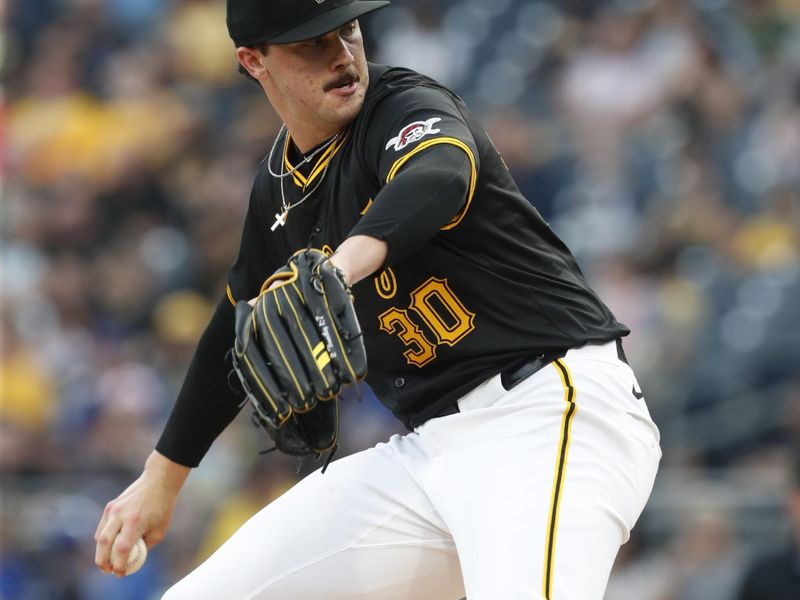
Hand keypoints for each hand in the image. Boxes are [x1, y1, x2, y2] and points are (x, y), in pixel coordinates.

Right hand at [94, 451, 189, 575]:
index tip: (120, 574)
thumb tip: (133, 560)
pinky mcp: (110, 506)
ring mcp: (113, 509)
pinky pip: (102, 527)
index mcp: (135, 522)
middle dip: (103, 561)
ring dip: (101, 551)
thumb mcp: (160, 530)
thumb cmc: (162, 507)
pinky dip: (103, 539)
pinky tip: (108, 546)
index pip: (121, 549)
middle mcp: (120, 515)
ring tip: (106, 562)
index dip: (118, 565)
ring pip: (100, 536)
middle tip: (107, 571)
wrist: (158, 481)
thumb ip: (145, 545)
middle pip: (103, 544)